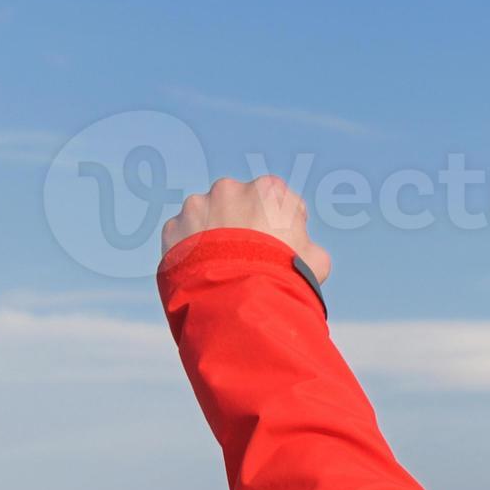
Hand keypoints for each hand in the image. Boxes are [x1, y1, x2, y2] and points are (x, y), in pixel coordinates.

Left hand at [160, 174, 332, 283]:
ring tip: (222, 267)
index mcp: (268, 190)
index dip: (281, 222)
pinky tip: (203, 272)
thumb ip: (307, 245)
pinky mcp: (173, 228)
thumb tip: (303, 250)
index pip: (277, 198)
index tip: (281, 243)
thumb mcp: (316, 260)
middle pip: (237, 203)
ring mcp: (196, 206)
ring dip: (212, 235)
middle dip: (241, 223)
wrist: (239, 300)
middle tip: (248, 255)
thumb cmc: (285, 277)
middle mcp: (229, 189)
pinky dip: (191, 251)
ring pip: (206, 217)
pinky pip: (183, 236)